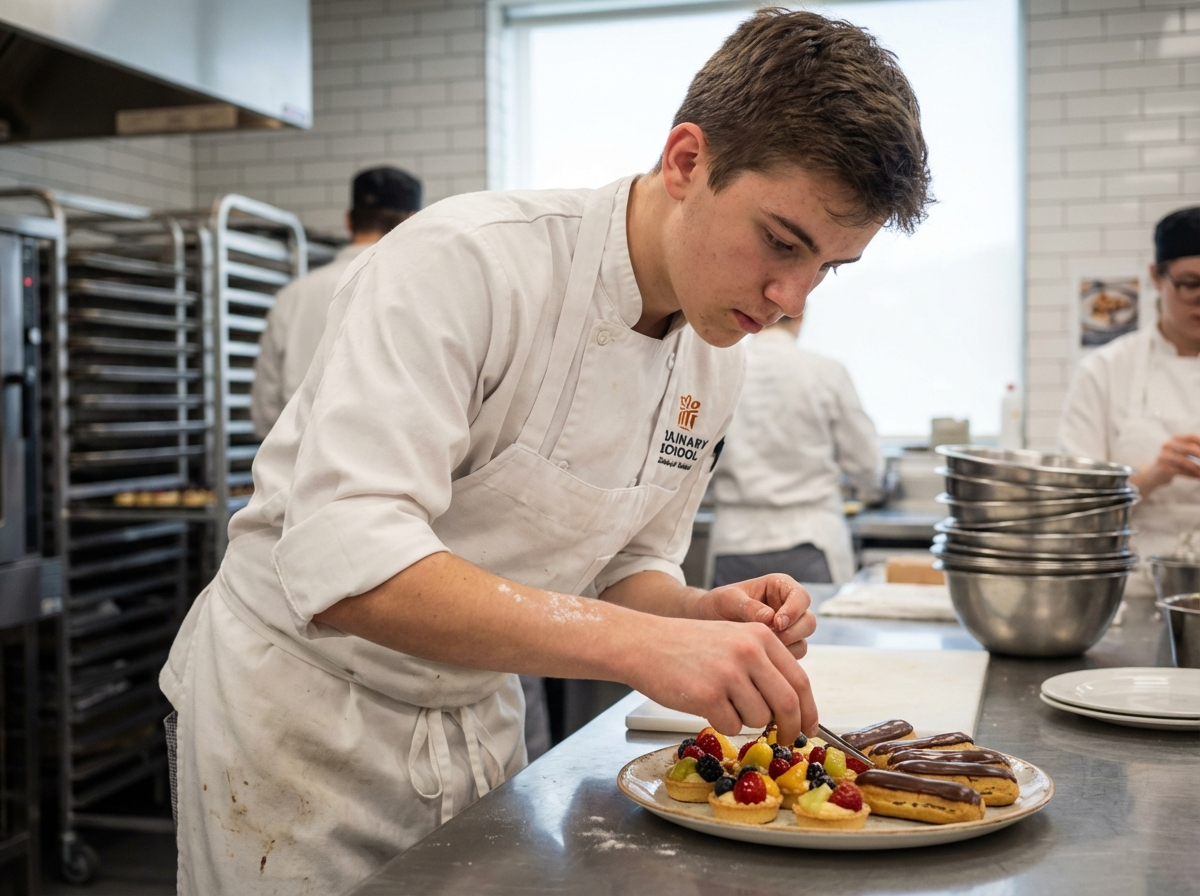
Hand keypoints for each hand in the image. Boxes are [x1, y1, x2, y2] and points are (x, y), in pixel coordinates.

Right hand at [629, 615, 818, 743]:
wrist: (644, 643)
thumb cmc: (688, 646)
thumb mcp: (733, 640)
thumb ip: (764, 667)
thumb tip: (793, 711)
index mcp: (760, 636)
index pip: (799, 680)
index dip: (809, 710)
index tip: (810, 728)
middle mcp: (749, 652)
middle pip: (787, 704)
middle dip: (790, 728)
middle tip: (786, 739)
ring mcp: (729, 674)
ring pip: (759, 718)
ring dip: (745, 719)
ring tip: (721, 700)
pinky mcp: (708, 695)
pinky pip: (731, 726)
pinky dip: (721, 722)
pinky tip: (704, 702)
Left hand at [692, 575, 816, 658]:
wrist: (705, 623)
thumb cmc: (716, 605)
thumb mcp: (727, 600)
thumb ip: (748, 607)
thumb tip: (770, 618)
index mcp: (780, 587)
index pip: (801, 597)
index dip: (793, 611)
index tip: (776, 623)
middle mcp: (788, 608)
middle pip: (808, 622)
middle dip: (792, 632)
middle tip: (769, 638)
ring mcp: (788, 630)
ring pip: (802, 642)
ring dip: (784, 648)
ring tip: (758, 647)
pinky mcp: (782, 648)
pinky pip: (790, 659)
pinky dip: (777, 660)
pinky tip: (758, 658)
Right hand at [1134, 434, 1199, 495]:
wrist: (1155, 474)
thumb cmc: (1174, 463)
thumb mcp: (1183, 454)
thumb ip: (1194, 452)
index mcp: (1175, 439)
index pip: (1192, 437)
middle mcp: (1168, 445)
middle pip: (1188, 448)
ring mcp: (1163, 456)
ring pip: (1184, 461)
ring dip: (1197, 468)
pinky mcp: (1162, 467)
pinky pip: (1180, 471)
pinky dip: (1191, 475)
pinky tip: (1198, 477)